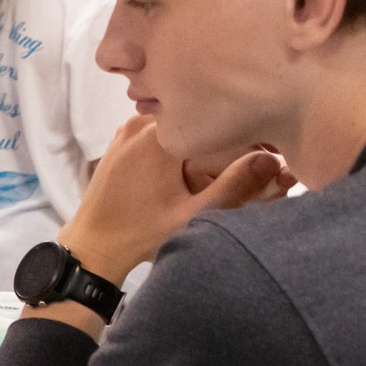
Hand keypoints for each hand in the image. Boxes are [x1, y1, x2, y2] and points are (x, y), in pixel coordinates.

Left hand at [61, 115, 295, 280]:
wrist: (94, 244)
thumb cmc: (140, 233)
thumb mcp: (193, 214)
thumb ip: (234, 186)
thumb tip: (272, 160)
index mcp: (159, 136)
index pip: (213, 123)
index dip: (241, 138)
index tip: (262, 153)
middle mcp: (141, 123)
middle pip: (195, 121)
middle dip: (219, 139)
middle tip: (245, 162)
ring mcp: (127, 129)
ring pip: (178, 125)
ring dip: (198, 140)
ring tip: (216, 167)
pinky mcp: (121, 139)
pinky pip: (160, 132)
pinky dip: (177, 144)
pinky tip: (187, 168)